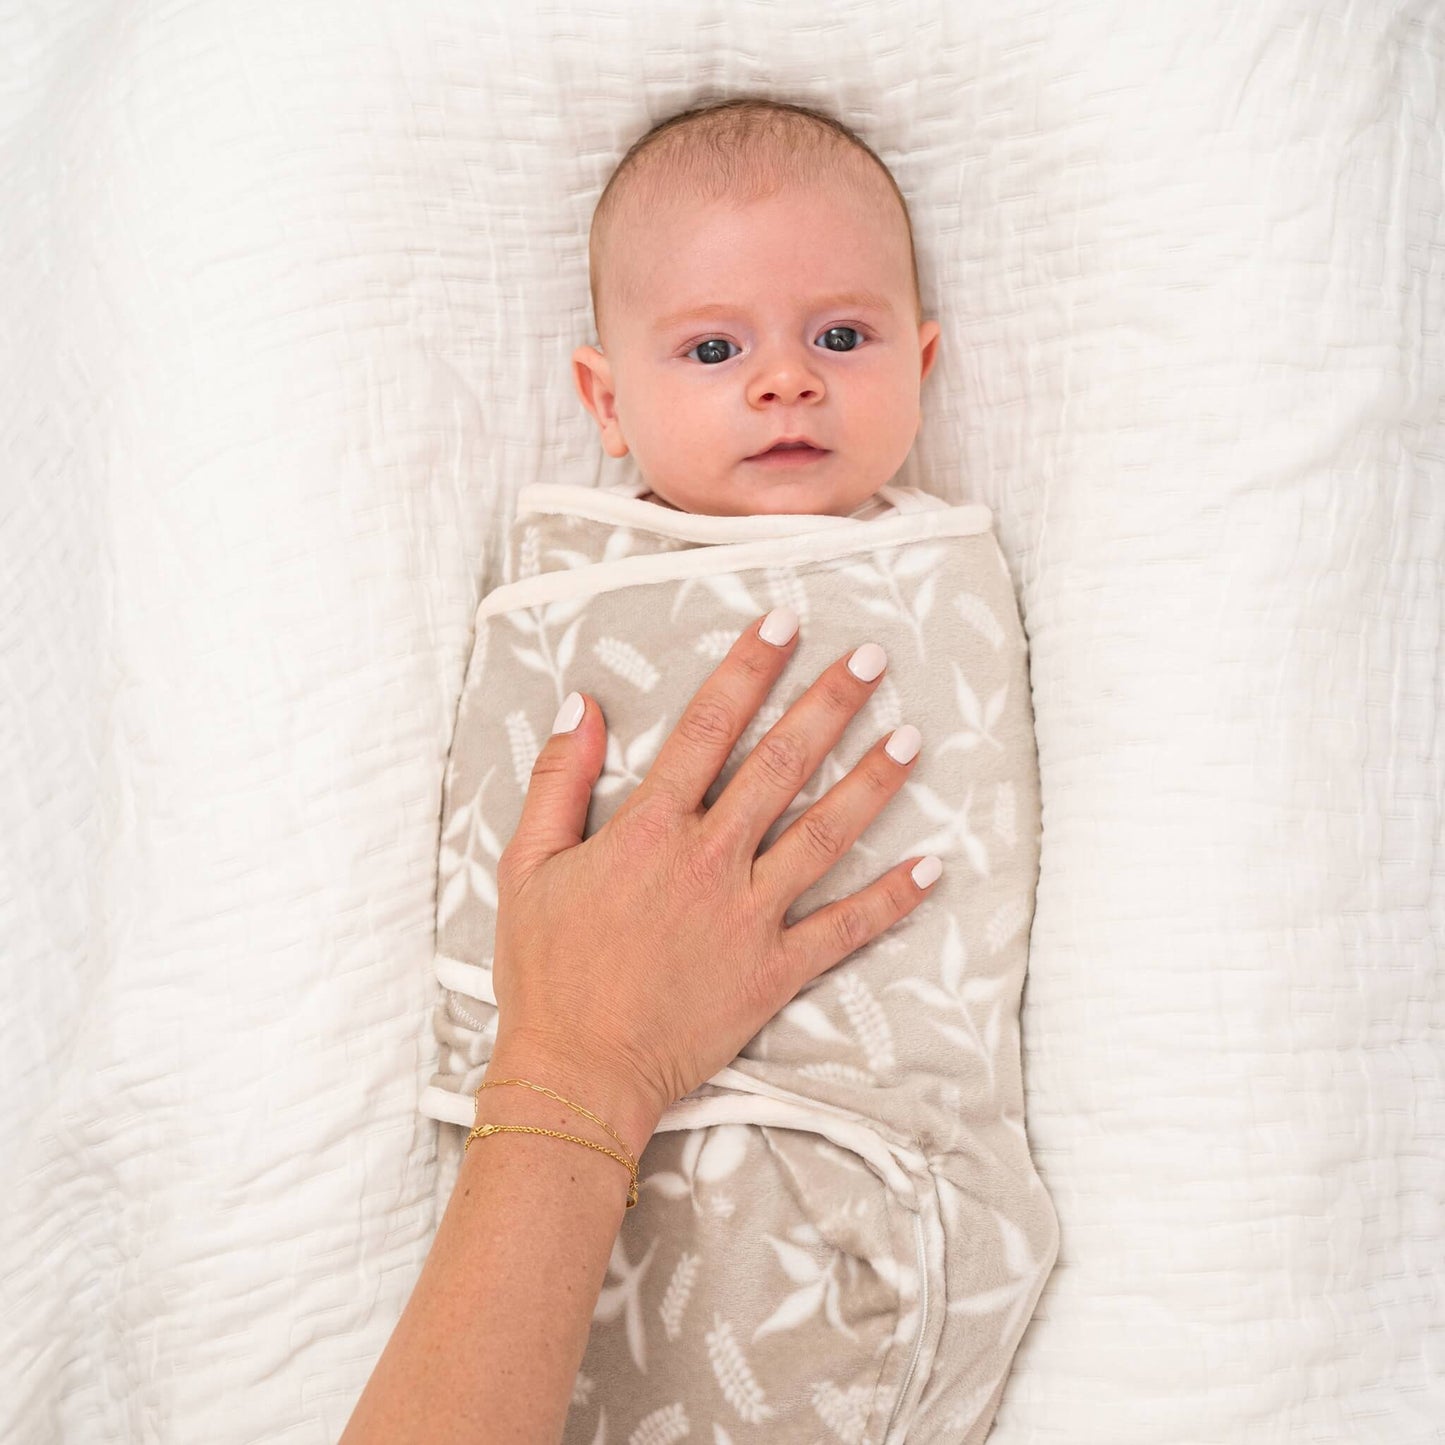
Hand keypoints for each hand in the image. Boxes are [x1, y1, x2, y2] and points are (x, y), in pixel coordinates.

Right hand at [490, 607, 938, 1141]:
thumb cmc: (545, 969)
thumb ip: (558, 780)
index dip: (750, 667)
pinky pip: (845, 929)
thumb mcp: (526, 865)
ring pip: (825, 834)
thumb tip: (583, 703)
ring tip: (912, 737)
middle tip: (874, 660)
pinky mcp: (776, 971)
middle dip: (830, 703)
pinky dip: (891, 899)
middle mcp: (710, 860)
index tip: (785, 622)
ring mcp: (750, 915)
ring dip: (872, 782)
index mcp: (650, 828)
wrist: (576, 1072)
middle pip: (782, 764)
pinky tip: (931, 867)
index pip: (709, 726)